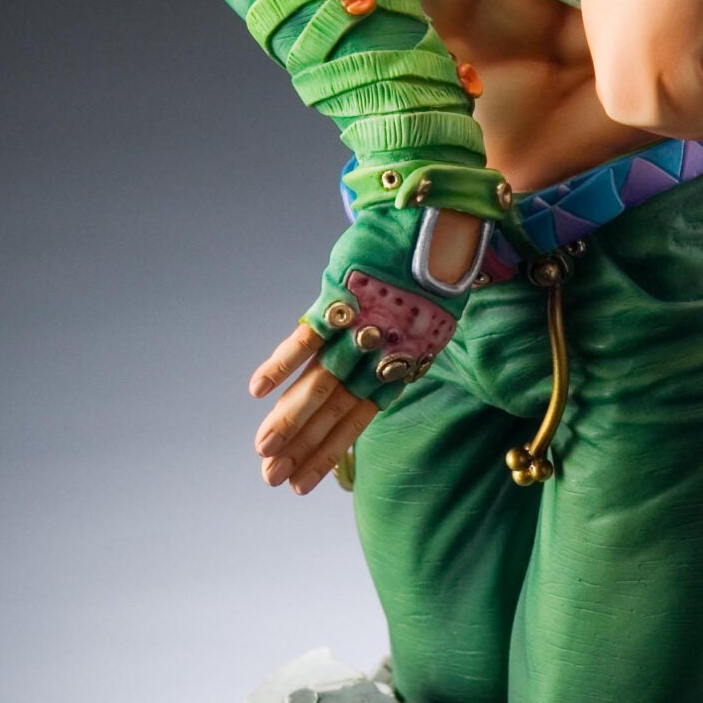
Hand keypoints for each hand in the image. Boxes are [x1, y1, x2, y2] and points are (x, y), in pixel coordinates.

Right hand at [247, 194, 478, 495]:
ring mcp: (359, 326)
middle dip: (301, 447)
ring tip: (264, 451)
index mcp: (397, 362)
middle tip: (271, 480)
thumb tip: (373, 370)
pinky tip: (259, 391)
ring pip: (320, 382)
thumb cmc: (435, 267)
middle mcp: (378, 351)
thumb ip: (397, 347)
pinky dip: (283, 362)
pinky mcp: (343, 295)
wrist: (444, 218)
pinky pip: (308, 335)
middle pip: (334, 408)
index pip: (356, 419)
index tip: (302, 483)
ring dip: (290, 418)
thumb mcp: (426, 318)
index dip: (328, 451)